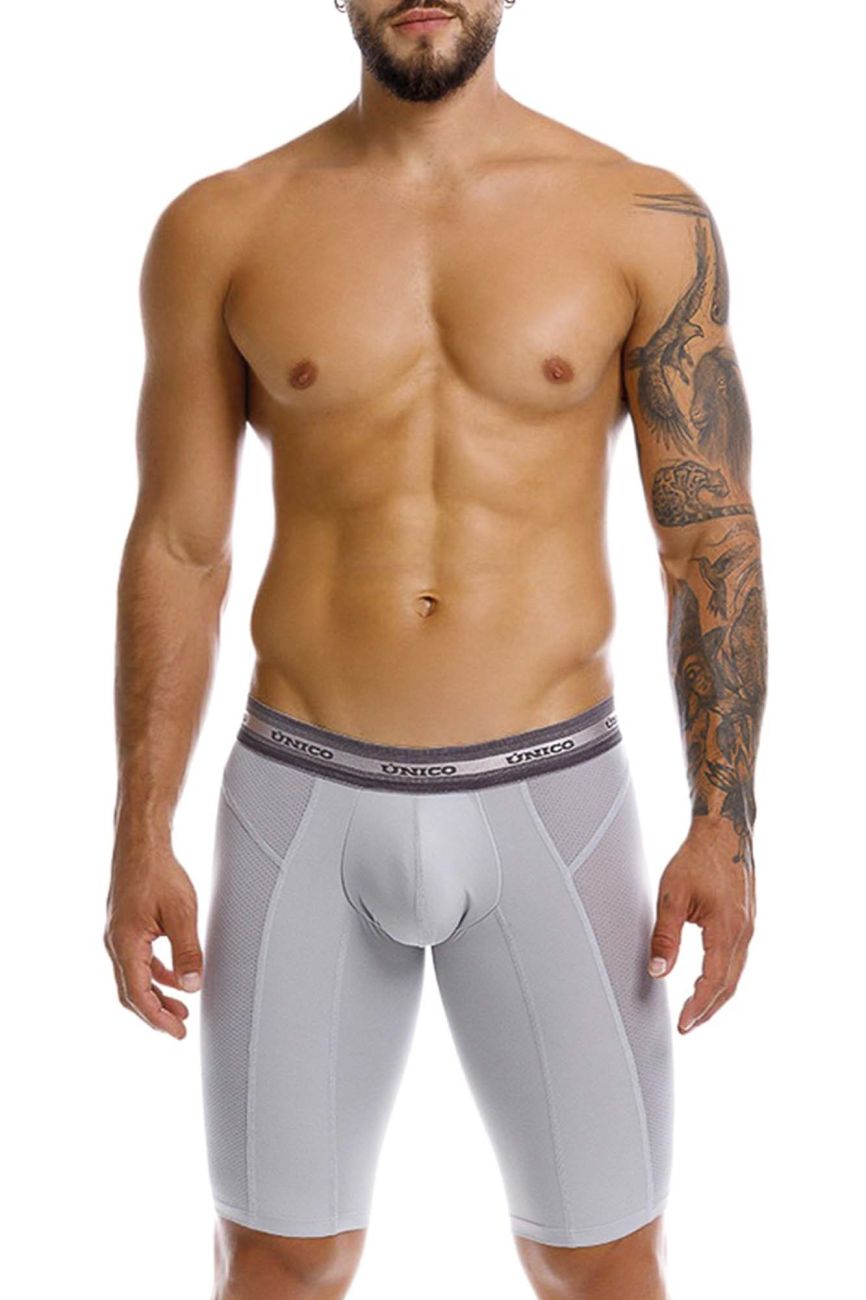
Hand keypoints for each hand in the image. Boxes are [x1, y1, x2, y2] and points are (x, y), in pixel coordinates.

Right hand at [104, 837, 203, 1039]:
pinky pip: (137, 961)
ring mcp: (118, 935)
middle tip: (180, 1028)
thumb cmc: (159, 872)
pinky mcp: (125, 926)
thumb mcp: (182, 913)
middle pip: (132, 992)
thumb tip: (192, 987)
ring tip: (181, 1009)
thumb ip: (187, 952)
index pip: (138, 995)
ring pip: (134, 978)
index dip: (158, 1018)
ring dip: (156, 995)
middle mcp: (115, 943)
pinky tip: (173, 978)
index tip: (177, 1033)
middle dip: (156, 1013)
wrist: (141, 843)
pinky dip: (154, 975)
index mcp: (125, 944)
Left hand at [647, 816, 755, 1032]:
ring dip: (717, 996)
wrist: (724, 833)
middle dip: (708, 1009)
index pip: (713, 981)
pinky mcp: (746, 921)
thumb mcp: (672, 896)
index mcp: (727, 929)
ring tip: (696, 1011)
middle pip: (729, 984)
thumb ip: (665, 936)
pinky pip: (738, 959)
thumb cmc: (697, 859)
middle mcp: (744, 932)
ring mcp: (748, 927)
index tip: (683, 1025)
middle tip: (688, 1026)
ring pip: (736, 974)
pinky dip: (724, 977)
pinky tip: (709, 981)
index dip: (698, 1006)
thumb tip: (658, 971)